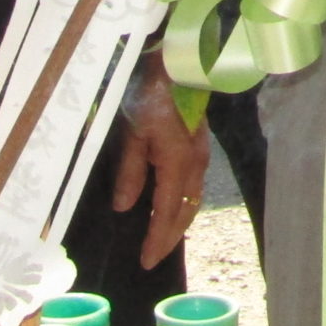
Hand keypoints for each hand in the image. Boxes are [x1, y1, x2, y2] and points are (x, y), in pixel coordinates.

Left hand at [112, 65, 209, 267]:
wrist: (180, 64)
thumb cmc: (152, 94)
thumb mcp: (134, 133)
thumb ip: (130, 172)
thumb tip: (124, 207)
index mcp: (178, 164)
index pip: (166, 212)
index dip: (156, 239)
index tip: (145, 261)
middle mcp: (195, 164)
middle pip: (186, 211)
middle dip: (170, 237)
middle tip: (154, 257)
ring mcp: (201, 154)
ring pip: (193, 199)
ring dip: (179, 222)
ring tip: (163, 238)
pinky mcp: (200, 145)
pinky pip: (194, 185)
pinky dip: (183, 204)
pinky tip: (172, 205)